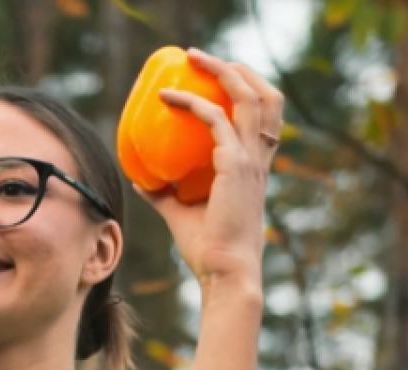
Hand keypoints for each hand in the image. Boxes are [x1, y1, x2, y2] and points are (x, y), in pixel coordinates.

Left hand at [135, 49, 283, 296]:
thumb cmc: (208, 251)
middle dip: (240, 70)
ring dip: (223, 71)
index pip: (264, 117)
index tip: (217, 76)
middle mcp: (258, 159)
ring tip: (194, 58)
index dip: (247, 90)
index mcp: (254, 169)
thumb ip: (164, 195)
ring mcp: (250, 161)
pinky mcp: (235, 166)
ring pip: (251, 97)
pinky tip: (168, 97)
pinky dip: (192, 102)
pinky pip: (214, 120)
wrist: (224, 274)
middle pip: (266, 96)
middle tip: (204, 59)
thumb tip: (140, 177)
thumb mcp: (182, 215)